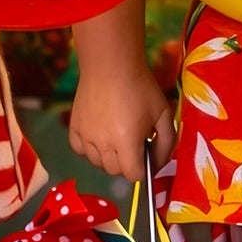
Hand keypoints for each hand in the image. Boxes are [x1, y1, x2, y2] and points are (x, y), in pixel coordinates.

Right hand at [68, 62, 175, 183]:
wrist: (111, 66)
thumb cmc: (141, 88)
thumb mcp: (163, 114)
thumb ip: (167, 143)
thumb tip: (159, 164)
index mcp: (127, 141)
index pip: (133, 175)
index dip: (143, 170)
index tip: (146, 158)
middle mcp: (103, 143)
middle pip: (115, 171)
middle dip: (127, 163)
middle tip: (133, 145)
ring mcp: (86, 136)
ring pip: (97, 163)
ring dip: (109, 157)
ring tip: (116, 139)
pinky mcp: (74, 127)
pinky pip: (80, 151)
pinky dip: (90, 149)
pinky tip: (99, 137)